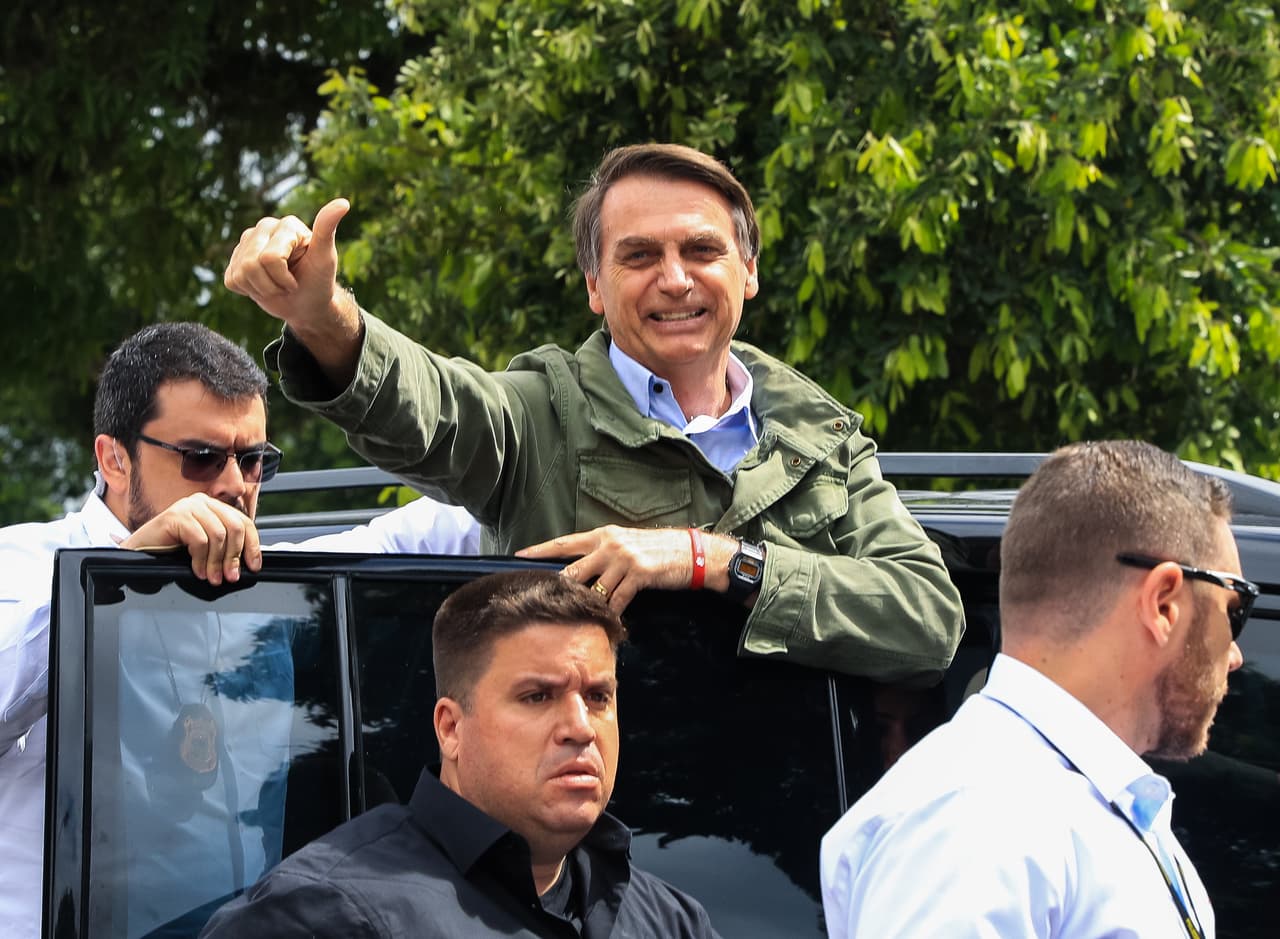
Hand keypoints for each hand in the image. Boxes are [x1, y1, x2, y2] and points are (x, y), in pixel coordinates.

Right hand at [119, 493, 262, 585]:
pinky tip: (198, 571)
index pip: (244, 522)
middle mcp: (202, 502)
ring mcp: (188, 506)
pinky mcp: (175, 516)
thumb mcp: (205, 547)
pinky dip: (201, 560)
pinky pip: (199, 540)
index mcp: (214, 507)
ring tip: (213, 577)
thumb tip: (248, 561)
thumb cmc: (171, 550)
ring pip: (218, 535)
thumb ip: (225, 547)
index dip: (252, 545)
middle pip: (234, 527)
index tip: (253, 566)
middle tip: (231, 576)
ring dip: (217, 562)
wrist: (139, 552)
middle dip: (235, 556)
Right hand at [224, 198, 361, 380]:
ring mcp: (247, 242)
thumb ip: (327, 230)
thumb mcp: (325, 258)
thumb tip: (343, 203)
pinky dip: (248, 291)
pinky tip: (262, 285)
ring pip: (240, 274)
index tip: (299, 279)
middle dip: (272, 285)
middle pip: (252, 265)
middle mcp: (264, 227)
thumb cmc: (318, 280)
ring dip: (262, 289)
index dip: (284, 278)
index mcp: (286, 225)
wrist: (306, 303)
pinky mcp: (235, 259)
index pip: (270, 258)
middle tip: (288, 285)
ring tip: (277, 286)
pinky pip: (231, 280)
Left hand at [516, 525, 735, 611]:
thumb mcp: (626, 542)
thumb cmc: (657, 548)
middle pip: (574, 569)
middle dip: (560, 588)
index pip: (565, 542)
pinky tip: (609, 621)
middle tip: (546, 601)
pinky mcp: (638, 575)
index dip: (541, 550)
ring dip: (588, 605)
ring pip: (594, 588)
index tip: (520, 557)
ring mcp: (624, 559)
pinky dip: (611, 613)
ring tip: (578, 617)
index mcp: (603, 534)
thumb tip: (581, 567)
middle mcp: (610, 544)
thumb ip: (603, 551)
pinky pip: (617, 599)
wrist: (690, 551)